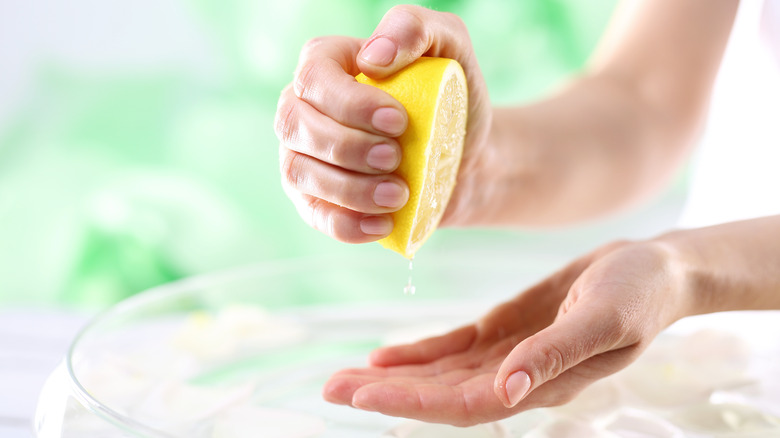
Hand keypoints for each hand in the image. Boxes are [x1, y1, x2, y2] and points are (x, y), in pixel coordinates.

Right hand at [275, 5, 490, 242]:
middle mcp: (304, 108)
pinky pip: (315, 215)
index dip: (348, 103)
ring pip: (299, 172)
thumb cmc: (452, 97)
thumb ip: (415, 28)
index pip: (314, 78)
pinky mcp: (317, 199)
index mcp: (327, 64)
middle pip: (296, 125)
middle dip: (347, 146)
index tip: (398, 121)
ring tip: (399, 194)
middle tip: (397, 157)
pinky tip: (383, 225)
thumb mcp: (449, 45)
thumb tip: (373, 57)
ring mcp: (304, 156)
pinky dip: (346, 224)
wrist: (466, 156)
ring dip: (348, 188)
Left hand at [323, 240, 690, 425]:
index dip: (413, 400)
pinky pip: (452, 348)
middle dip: (385, 391)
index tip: (364, 392)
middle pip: (439, 393)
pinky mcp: (503, 330)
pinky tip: (385, 355)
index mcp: (539, 381)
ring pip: (438, 374)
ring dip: (392, 376)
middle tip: (331, 386)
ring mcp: (507, 355)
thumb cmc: (638, 293)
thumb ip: (555, 356)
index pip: (464, 403)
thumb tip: (507, 393)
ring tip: (343, 375)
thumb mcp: (603, 320)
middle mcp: (515, 376)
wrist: (653, 269)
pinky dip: (417, 354)